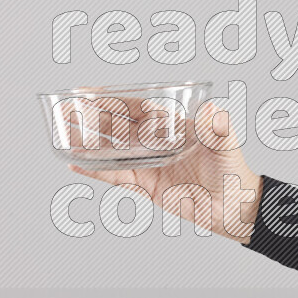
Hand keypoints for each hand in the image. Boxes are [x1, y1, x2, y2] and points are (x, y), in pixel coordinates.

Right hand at [68, 100, 262, 243]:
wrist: (232, 206)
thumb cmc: (232, 170)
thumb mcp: (227, 146)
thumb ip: (219, 128)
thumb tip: (215, 110)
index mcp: (172, 126)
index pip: (138, 108)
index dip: (115, 99)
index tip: (91, 91)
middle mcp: (156, 142)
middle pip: (119, 126)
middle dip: (93, 117)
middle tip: (68, 108)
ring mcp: (149, 163)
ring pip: (112, 150)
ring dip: (89, 142)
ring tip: (65, 134)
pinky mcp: (145, 185)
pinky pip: (116, 176)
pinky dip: (96, 171)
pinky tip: (76, 164)